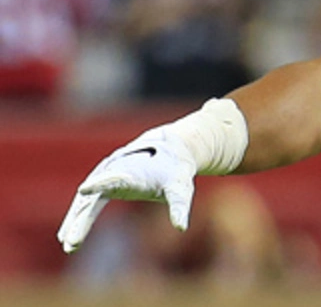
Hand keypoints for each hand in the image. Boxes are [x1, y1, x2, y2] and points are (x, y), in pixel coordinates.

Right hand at [57, 128, 198, 253]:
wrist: (169, 151)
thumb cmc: (175, 172)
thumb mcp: (181, 188)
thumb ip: (179, 206)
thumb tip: (182, 228)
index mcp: (133, 172)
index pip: (114, 178)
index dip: (100, 184)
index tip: (84, 190)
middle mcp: (113, 172)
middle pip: (93, 198)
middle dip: (81, 219)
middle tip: (71, 241)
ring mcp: (105, 177)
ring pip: (85, 201)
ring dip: (74, 221)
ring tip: (65, 243)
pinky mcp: (103, 184)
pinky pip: (86, 203)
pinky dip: (77, 218)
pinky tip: (66, 236)